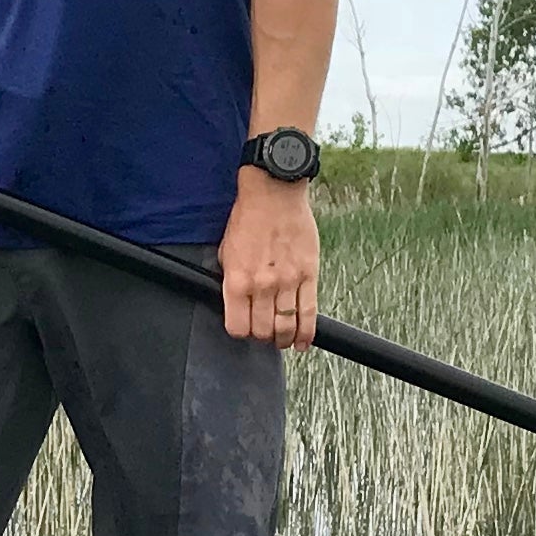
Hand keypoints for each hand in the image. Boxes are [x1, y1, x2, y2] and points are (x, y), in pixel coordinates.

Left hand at [217, 171, 319, 348]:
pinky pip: (309, 313)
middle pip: (262, 331)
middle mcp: (261, 285)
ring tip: (283, 340)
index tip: (244, 328)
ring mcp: (287, 281)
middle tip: (265, 334)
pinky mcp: (309, 274)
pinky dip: (306, 333)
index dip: (240, 332)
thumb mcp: (226, 252)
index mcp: (236, 281)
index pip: (237, 327)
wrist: (274, 193)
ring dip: (284, 339)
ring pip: (286, 327)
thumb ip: (231, 280)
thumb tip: (236, 303)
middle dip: (262, 337)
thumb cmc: (248, 218)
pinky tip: (303, 342)